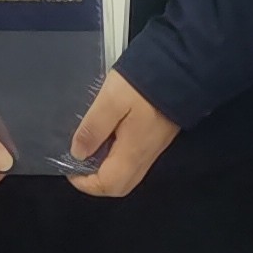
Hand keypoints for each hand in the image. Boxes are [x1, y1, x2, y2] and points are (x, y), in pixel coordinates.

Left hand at [66, 72, 180, 198]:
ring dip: (106, 168)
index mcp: (133, 152)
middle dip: (96, 181)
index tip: (70, 166)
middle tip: (80, 161)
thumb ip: (93, 128)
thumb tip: (77, 154)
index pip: (108, 185)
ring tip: (92, 146)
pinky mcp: (158, 136)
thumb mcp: (111, 101)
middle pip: (119, 185)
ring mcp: (154, 147)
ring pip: (127, 173)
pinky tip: (110, 135)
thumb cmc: (143, 84)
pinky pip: (134, 159)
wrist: (182, 66)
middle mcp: (145, 156)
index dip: (85, 183)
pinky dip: (117, 156)